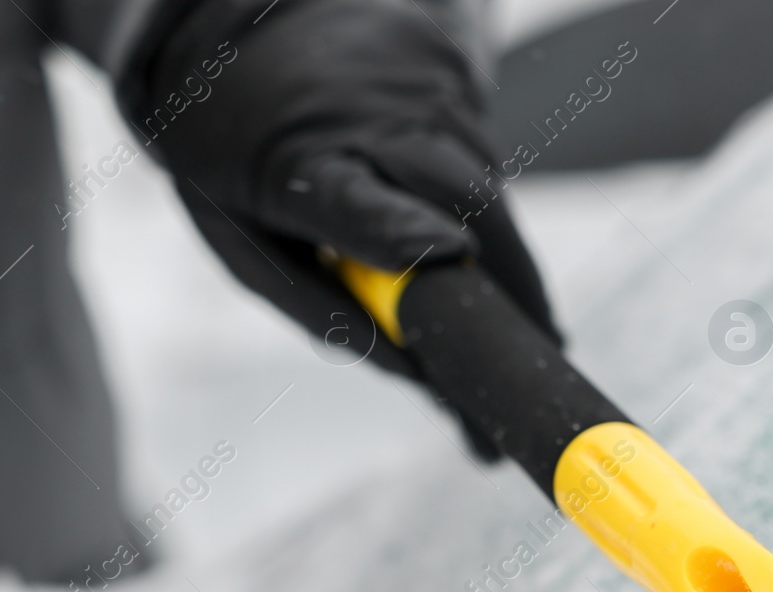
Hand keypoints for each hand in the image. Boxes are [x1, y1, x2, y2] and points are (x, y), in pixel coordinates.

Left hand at [131, 0, 557, 454]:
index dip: (399, 233)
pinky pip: (479, 144)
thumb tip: (421, 376)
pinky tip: (434, 191)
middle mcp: (360, 114)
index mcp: (293, 165)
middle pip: (464, 200)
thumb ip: (323, 312)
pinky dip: (471, 184)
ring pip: (484, 177)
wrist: (227, 23)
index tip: (451, 257)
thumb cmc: (235, 156)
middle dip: (514, 279)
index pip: (349, 204)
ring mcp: (410, 79)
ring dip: (495, 236)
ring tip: (485, 276)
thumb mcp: (246, 245)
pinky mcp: (441, 60)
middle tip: (545, 338)